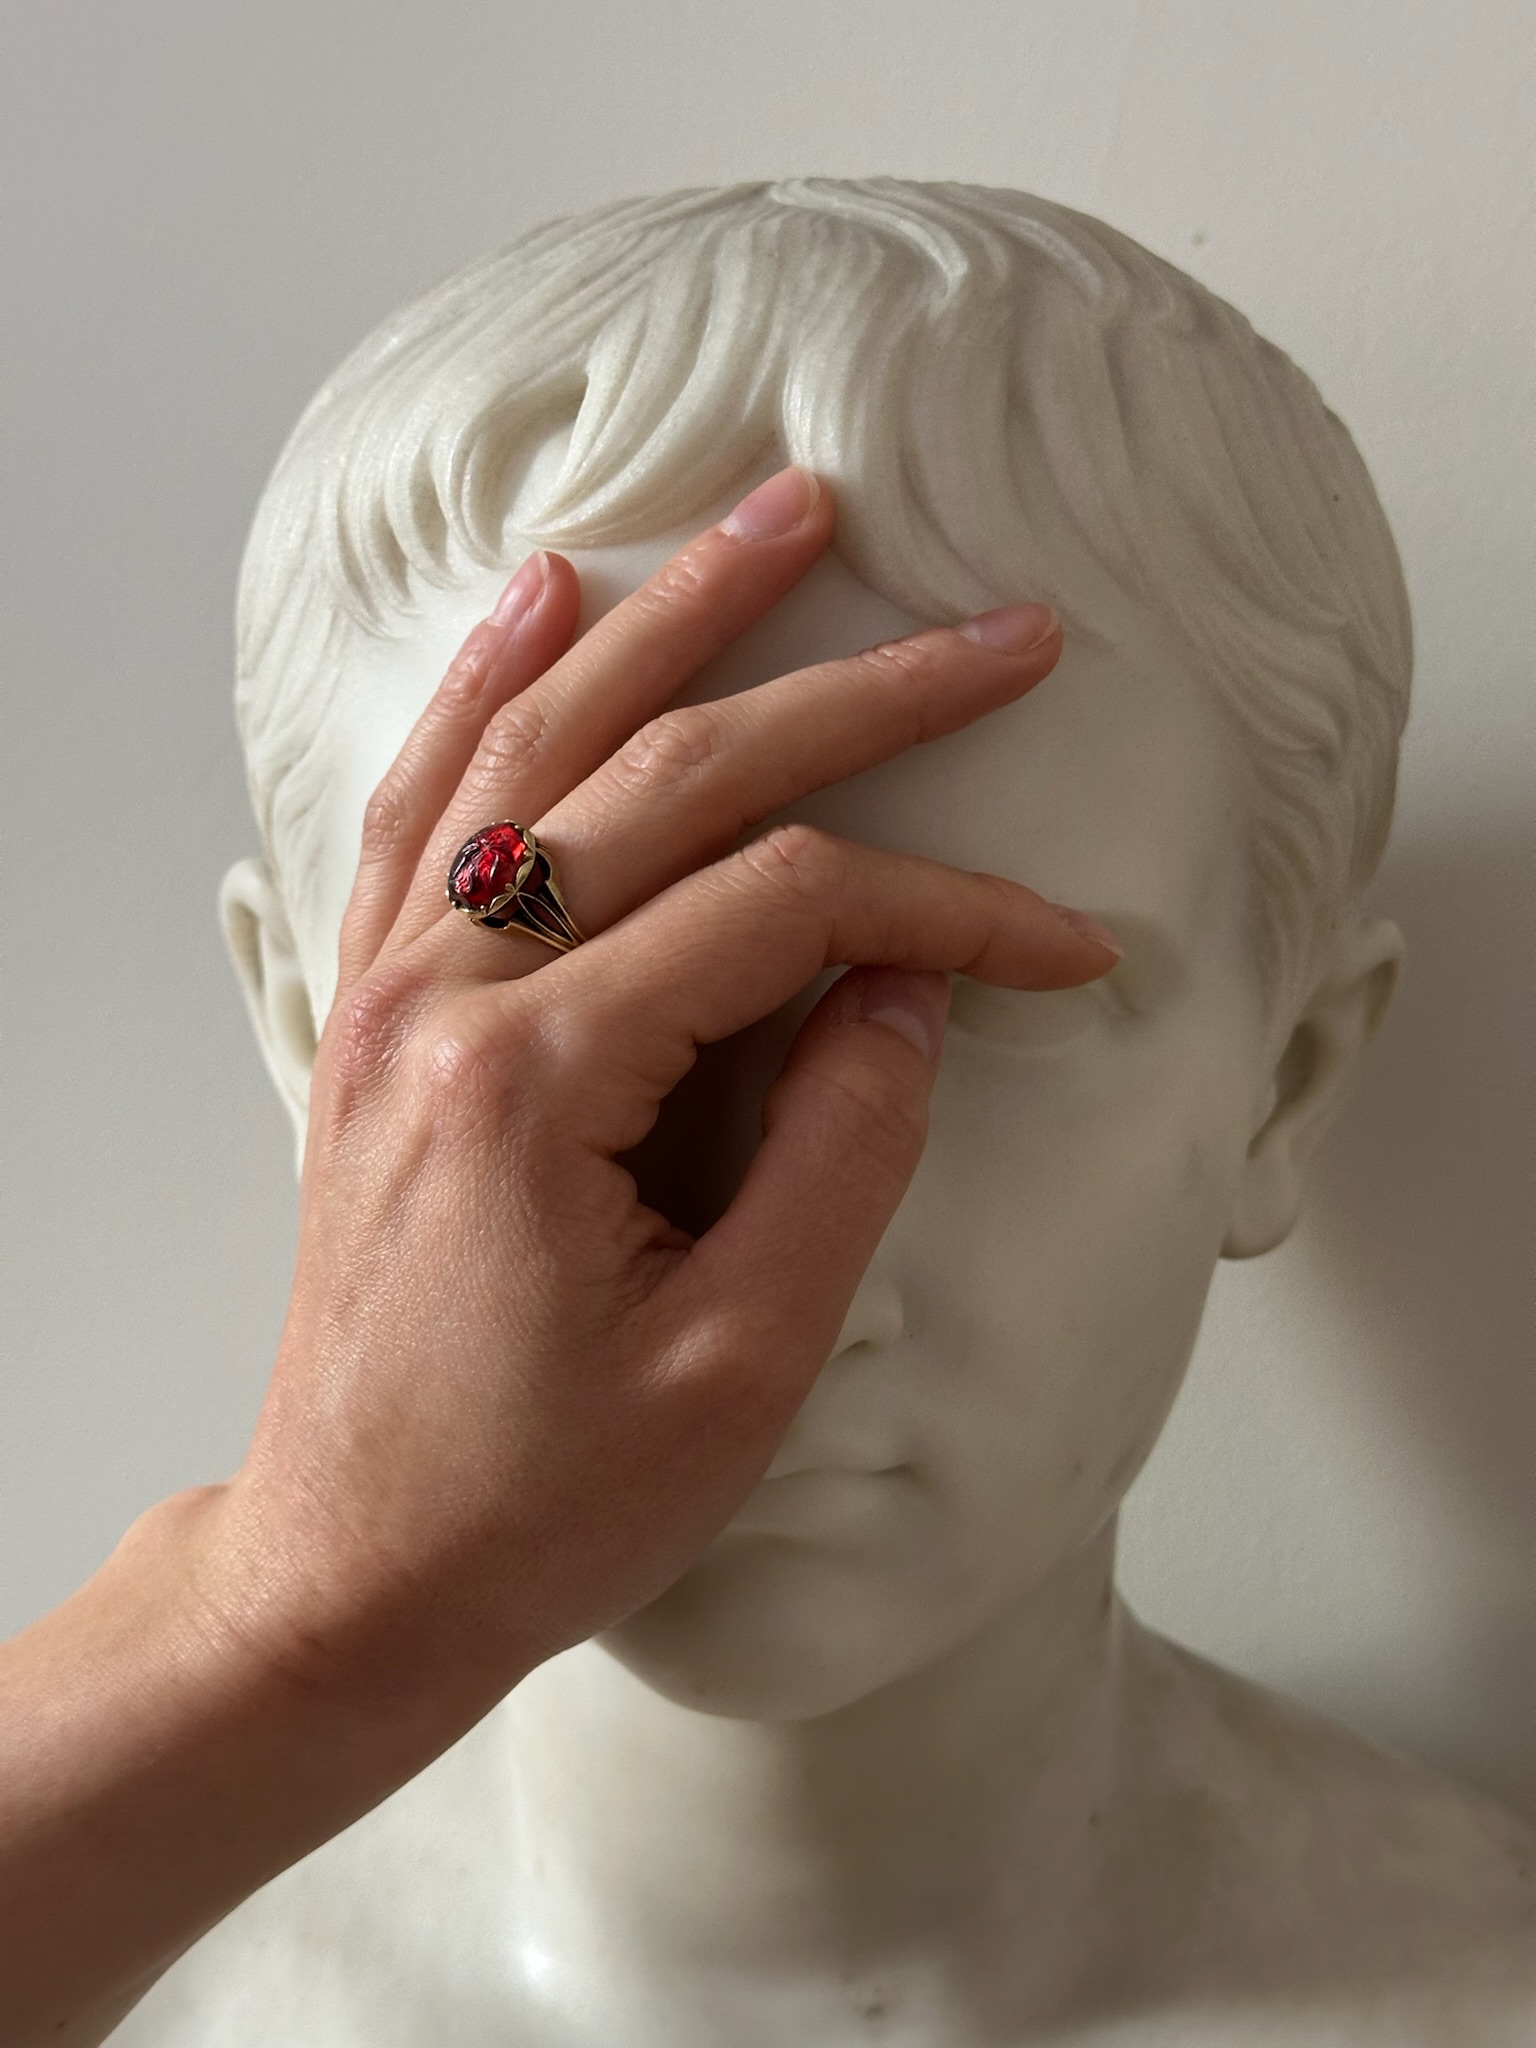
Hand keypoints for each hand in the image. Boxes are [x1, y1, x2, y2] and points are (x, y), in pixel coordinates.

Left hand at [198, 464, 1116, 1722]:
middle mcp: (444, 996)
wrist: (350, 1568)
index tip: (1064, 948)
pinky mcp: (378, 1008)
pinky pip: (429, 802)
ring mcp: (394, 988)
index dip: (950, 911)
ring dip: (674, 617)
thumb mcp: (738, 1364)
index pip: (786, 916)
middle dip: (856, 696)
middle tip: (997, 629)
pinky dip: (490, 683)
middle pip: (674, 781)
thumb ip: (839, 1154)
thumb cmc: (535, 1501)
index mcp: (535, 1082)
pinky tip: (545, 596)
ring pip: (540, 742)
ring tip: (782, 510)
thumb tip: (910, 993)